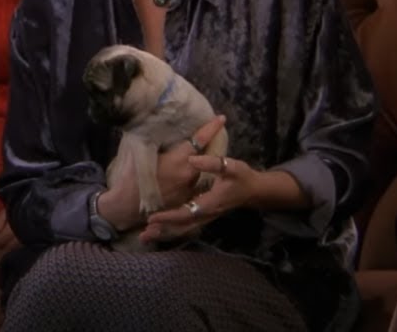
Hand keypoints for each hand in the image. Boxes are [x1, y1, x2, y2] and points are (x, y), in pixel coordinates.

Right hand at [97, 115, 226, 230]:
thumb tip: (154, 128)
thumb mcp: (139, 152)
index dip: (211, 128)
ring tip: (191, 160)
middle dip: (205, 148)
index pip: (200, 140)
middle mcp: (188, 175)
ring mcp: (187, 190)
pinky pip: (190, 187)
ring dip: (196, 165)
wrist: (125, 206)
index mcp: (179, 160)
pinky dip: (189, 180)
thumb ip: (152, 141)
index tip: (221, 118)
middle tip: (206, 138)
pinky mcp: (183, 202)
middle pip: (202, 157)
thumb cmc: (130, 177)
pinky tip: (179, 178)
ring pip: (197, 173)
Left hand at [140, 154, 258, 244]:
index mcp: (210, 203)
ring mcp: (205, 217)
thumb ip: (212, 163)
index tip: (152, 218)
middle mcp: (206, 214)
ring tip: (145, 237)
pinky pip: (186, 226)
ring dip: (165, 233)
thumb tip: (192, 159)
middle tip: (143, 235)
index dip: (169, 216)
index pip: (186, 213)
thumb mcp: (230, 166)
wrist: (253, 190)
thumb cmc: (242, 177)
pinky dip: (172, 229)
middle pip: (182, 226)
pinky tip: (160, 230)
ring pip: (183, 229)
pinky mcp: (204, 216)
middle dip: (163, 231)